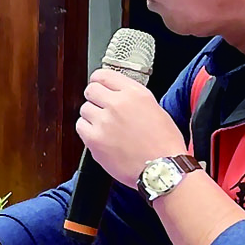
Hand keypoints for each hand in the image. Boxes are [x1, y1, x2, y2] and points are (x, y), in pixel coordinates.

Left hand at [77, 65, 186, 188]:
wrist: (162, 169)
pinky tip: (100, 137)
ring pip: (84, 109)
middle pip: (90, 90)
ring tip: (106, 128)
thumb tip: (115, 94)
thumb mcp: (155, 109)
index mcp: (135, 93)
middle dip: (95, 99)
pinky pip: (80, 126)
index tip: (98, 87)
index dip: (99, 82)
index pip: (103, 75)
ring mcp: (104, 121)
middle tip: (102, 110)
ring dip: (92, 117)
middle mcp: (117, 104)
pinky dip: (87, 131)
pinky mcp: (94, 139)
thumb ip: (132, 98)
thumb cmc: (164, 144)